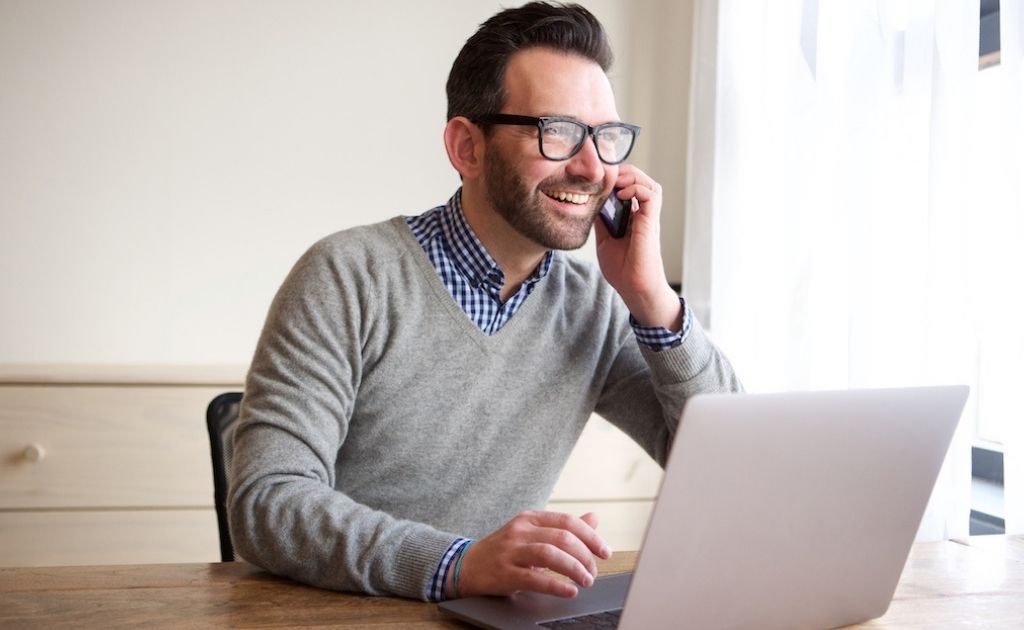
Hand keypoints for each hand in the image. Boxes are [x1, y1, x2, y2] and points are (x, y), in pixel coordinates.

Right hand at [452, 511, 610, 597]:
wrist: (466, 565)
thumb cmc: (505, 550)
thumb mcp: (533, 533)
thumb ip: (563, 527)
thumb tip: (593, 519)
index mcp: (530, 518)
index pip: (567, 521)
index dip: (590, 536)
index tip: (604, 551)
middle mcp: (521, 531)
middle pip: (562, 537)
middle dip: (585, 556)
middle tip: (593, 571)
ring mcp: (511, 551)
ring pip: (549, 554)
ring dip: (573, 568)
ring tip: (585, 580)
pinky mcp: (505, 573)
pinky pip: (534, 579)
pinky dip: (556, 585)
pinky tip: (569, 590)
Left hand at [595, 165, 680, 330]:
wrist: (635, 289)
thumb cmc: (623, 270)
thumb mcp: (604, 240)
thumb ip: (601, 222)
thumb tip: (589, 204)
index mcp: (633, 218)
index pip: (629, 187)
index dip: (616, 179)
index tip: (598, 181)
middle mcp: (643, 215)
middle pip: (640, 181)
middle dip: (623, 173)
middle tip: (605, 177)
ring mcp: (648, 218)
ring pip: (649, 183)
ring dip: (632, 178)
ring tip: (614, 183)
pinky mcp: (651, 223)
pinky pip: (651, 195)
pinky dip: (636, 189)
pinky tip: (621, 195)